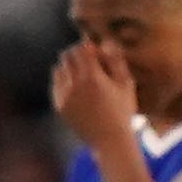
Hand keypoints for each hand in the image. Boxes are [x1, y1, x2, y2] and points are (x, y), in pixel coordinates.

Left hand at [50, 40, 137, 155]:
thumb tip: (105, 42)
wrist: (110, 140)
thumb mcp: (126, 83)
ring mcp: (64, 96)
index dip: (88, 46)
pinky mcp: (59, 106)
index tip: (96, 52)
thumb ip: (116, 59)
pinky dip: (64, 81)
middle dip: (77, 54)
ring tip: (82, 75)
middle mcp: (75, 84)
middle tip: (88, 60)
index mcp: (92, 76)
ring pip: (59, 68)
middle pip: (67, 55)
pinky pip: (56, 84)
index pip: (80, 48)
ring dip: (69, 66)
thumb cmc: (122, 110)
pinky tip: (76, 88)